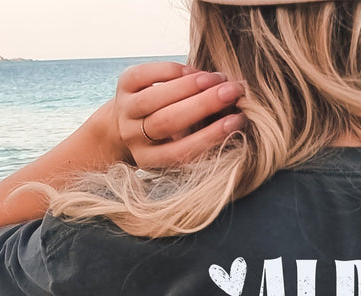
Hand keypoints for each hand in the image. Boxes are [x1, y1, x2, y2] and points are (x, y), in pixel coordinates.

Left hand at [110, 60, 245, 168]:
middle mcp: (134, 137)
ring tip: (217, 79)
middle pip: (168, 121)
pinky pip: (146, 74)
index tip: (237, 121)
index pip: (182, 151)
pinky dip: (173, 70)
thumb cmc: (166, 136)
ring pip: (156, 97)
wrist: (126, 123)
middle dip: (203, 104)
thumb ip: (200, 135)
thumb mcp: (179, 145)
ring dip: (190, 85)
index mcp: (150, 159)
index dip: (210, 136)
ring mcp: (125, 110)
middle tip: (232, 92)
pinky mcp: (122, 85)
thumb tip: (235, 115)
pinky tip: (194, 71)